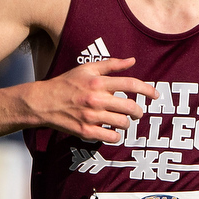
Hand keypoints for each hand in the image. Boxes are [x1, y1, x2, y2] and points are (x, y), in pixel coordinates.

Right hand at [26, 57, 158, 143]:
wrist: (43, 102)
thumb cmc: (66, 83)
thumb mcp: (86, 69)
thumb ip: (111, 64)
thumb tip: (133, 60)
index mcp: (97, 82)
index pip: (130, 84)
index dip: (147, 90)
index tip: (155, 95)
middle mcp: (95, 99)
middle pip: (130, 106)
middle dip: (138, 111)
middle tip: (137, 112)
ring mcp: (90, 116)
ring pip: (122, 123)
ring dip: (127, 123)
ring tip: (123, 121)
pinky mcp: (85, 131)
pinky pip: (110, 137)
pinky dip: (116, 135)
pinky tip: (113, 131)